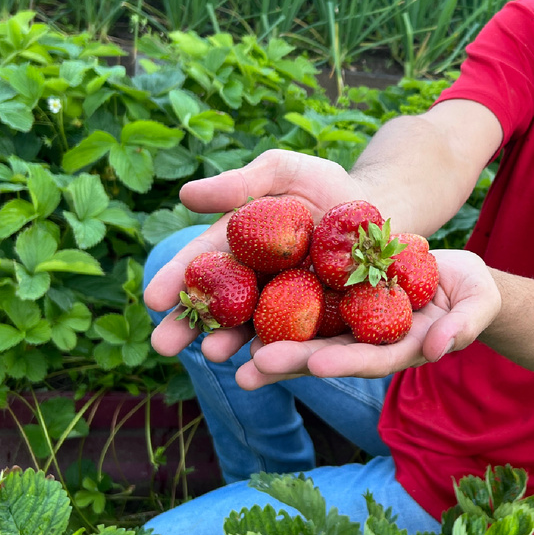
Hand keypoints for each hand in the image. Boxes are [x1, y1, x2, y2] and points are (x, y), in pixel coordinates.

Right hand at [147, 150, 367, 360]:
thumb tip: (185, 194)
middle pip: (218, 305)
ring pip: (253, 328)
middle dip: (189, 326)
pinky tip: (265, 362)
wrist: (380, 207)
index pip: (202, 264)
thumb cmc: (324, 185)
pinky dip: (281, 351)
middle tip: (163, 345)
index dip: (176, 280)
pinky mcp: (322, 320)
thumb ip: (241, 184)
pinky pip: (300, 338)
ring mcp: (287, 303)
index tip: (153, 299)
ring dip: (231, 342)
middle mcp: (256, 281)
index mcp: (238, 246)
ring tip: (214, 354)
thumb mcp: (283, 172)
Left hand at [234, 248, 500, 388]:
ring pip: (302, 333)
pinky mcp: (336, 296)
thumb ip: (463, 326)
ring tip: (224, 353)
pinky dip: (268, 307)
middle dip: (289, 360)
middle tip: (252, 366)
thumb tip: (438, 349)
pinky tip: (234, 311)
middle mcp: (366, 340)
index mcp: (399, 349)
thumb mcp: (478, 302)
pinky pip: (299, 299)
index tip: (316, 364)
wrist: (455, 275)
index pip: (369, 358)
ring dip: (265, 343)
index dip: (343, 361)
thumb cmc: (473, 293)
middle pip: (324, 352)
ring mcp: (348, 320)